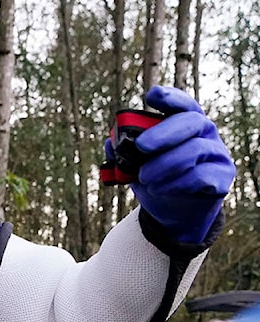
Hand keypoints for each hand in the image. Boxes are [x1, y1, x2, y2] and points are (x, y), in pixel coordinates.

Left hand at [130, 85, 235, 242]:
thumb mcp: (134, 166)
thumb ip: (123, 154)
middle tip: (141, 145)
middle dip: (164, 132)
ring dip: (165, 164)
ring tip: (144, 178)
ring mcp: (217, 154)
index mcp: (184, 124)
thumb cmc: (156, 180)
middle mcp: (205, 133)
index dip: (170, 97)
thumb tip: (109, 143)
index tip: (152, 96)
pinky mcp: (222, 178)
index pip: (182, 104)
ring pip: (195, 150)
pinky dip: (176, 183)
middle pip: (192, 121)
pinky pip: (201, 176)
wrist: (173, 214)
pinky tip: (158, 189)